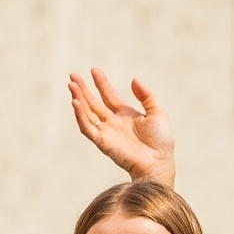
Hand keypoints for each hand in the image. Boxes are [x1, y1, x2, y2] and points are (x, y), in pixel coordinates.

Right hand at [68, 68, 175, 185]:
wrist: (158, 162)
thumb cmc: (161, 140)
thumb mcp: (157, 112)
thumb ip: (146, 95)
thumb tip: (133, 80)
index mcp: (125, 114)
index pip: (108, 95)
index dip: (101, 83)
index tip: (93, 70)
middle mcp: (113, 122)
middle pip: (94, 103)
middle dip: (83, 89)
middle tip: (73, 76)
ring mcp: (107, 132)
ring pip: (88, 113)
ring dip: (79, 99)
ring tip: (72, 86)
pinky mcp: (102, 142)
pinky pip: (88, 128)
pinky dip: (80, 116)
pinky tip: (76, 103)